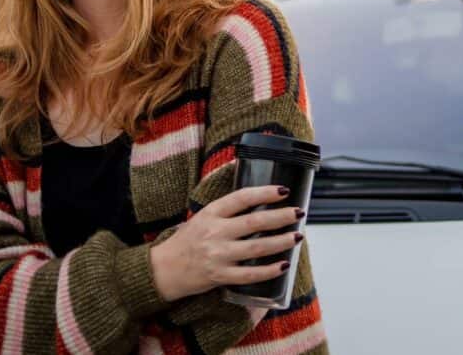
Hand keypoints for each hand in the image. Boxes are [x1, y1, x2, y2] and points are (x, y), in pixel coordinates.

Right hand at [150, 185, 303, 301]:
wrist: (163, 269)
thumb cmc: (187, 240)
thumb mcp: (202, 215)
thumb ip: (226, 206)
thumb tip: (250, 186)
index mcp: (211, 213)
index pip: (241, 198)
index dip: (264, 192)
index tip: (284, 190)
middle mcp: (215, 232)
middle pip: (254, 222)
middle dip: (280, 216)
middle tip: (299, 212)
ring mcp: (218, 255)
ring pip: (256, 247)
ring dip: (281, 242)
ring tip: (298, 236)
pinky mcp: (220, 276)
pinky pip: (249, 274)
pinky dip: (268, 270)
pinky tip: (283, 265)